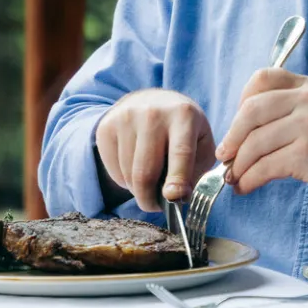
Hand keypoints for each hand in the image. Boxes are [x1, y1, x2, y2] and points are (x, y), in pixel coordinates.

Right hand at [94, 89, 215, 212]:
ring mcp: (125, 118)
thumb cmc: (183, 129)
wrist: (151, 101)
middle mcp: (152, 113)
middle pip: (146, 170)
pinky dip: (123, 180)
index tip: (174, 198)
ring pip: (128, 174)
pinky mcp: (106, 127)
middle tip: (155, 206)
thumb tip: (177, 197)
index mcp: (183, 115)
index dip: (177, 180)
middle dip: (150, 198)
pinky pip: (112, 170)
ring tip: (148, 183)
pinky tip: (134, 169)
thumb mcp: (201, 144)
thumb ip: (195, 171)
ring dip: (138, 190)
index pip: (180, 153)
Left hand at [215, 68, 307, 215]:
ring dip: (239, 166)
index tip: (237, 129)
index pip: (260, 79)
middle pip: (250, 112)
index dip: (240, 104)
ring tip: (235, 179)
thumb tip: (239, 134)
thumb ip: (286, 113)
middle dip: (232, 138)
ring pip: (255, 143)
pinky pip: (266, 166)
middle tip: (225, 158)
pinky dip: (250, 179)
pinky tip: (247, 186)